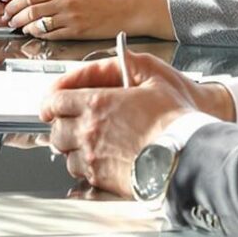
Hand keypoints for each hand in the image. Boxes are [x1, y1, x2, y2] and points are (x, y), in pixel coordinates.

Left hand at [2, 0, 168, 38]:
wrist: (125, 10)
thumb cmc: (102, 1)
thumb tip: (33, 3)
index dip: (15, 4)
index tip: (8, 9)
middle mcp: (65, 1)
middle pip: (30, 10)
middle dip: (15, 17)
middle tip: (9, 21)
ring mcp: (70, 17)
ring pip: (38, 24)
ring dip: (26, 28)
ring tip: (21, 29)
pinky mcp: (76, 31)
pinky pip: (52, 35)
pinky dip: (41, 36)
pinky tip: (37, 34)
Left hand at [38, 49, 222, 193]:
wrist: (187, 154)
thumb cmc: (175, 120)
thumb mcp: (154, 77)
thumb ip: (129, 65)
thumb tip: (120, 58)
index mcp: (96, 103)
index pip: (54, 102)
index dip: (50, 103)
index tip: (51, 106)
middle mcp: (88, 131)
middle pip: (56, 130)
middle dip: (62, 126)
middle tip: (72, 124)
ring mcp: (92, 157)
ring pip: (65, 154)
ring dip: (72, 148)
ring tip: (87, 144)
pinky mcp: (101, 178)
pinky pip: (80, 173)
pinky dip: (84, 167)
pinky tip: (99, 160)